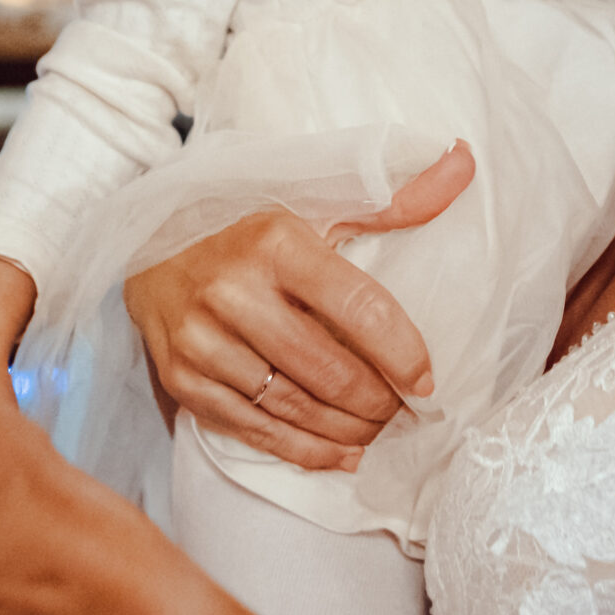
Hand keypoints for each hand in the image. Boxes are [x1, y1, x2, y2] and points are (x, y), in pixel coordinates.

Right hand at [121, 142, 469, 470]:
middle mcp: (232, 291)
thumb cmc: (250, 229)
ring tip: (379, 430)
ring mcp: (201, 340)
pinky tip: (341, 451)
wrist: (150, 244)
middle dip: (380, 402)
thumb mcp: (316, 205)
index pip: (359, 309)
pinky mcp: (181, 379)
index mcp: (274, 242)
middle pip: (328, 370)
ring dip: (349, 430)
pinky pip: (256, 430)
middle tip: (407, 412)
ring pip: (295, 407)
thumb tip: (464, 163)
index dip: (404, 354)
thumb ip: (393, 200)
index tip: (428, 380)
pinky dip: (306, 450)